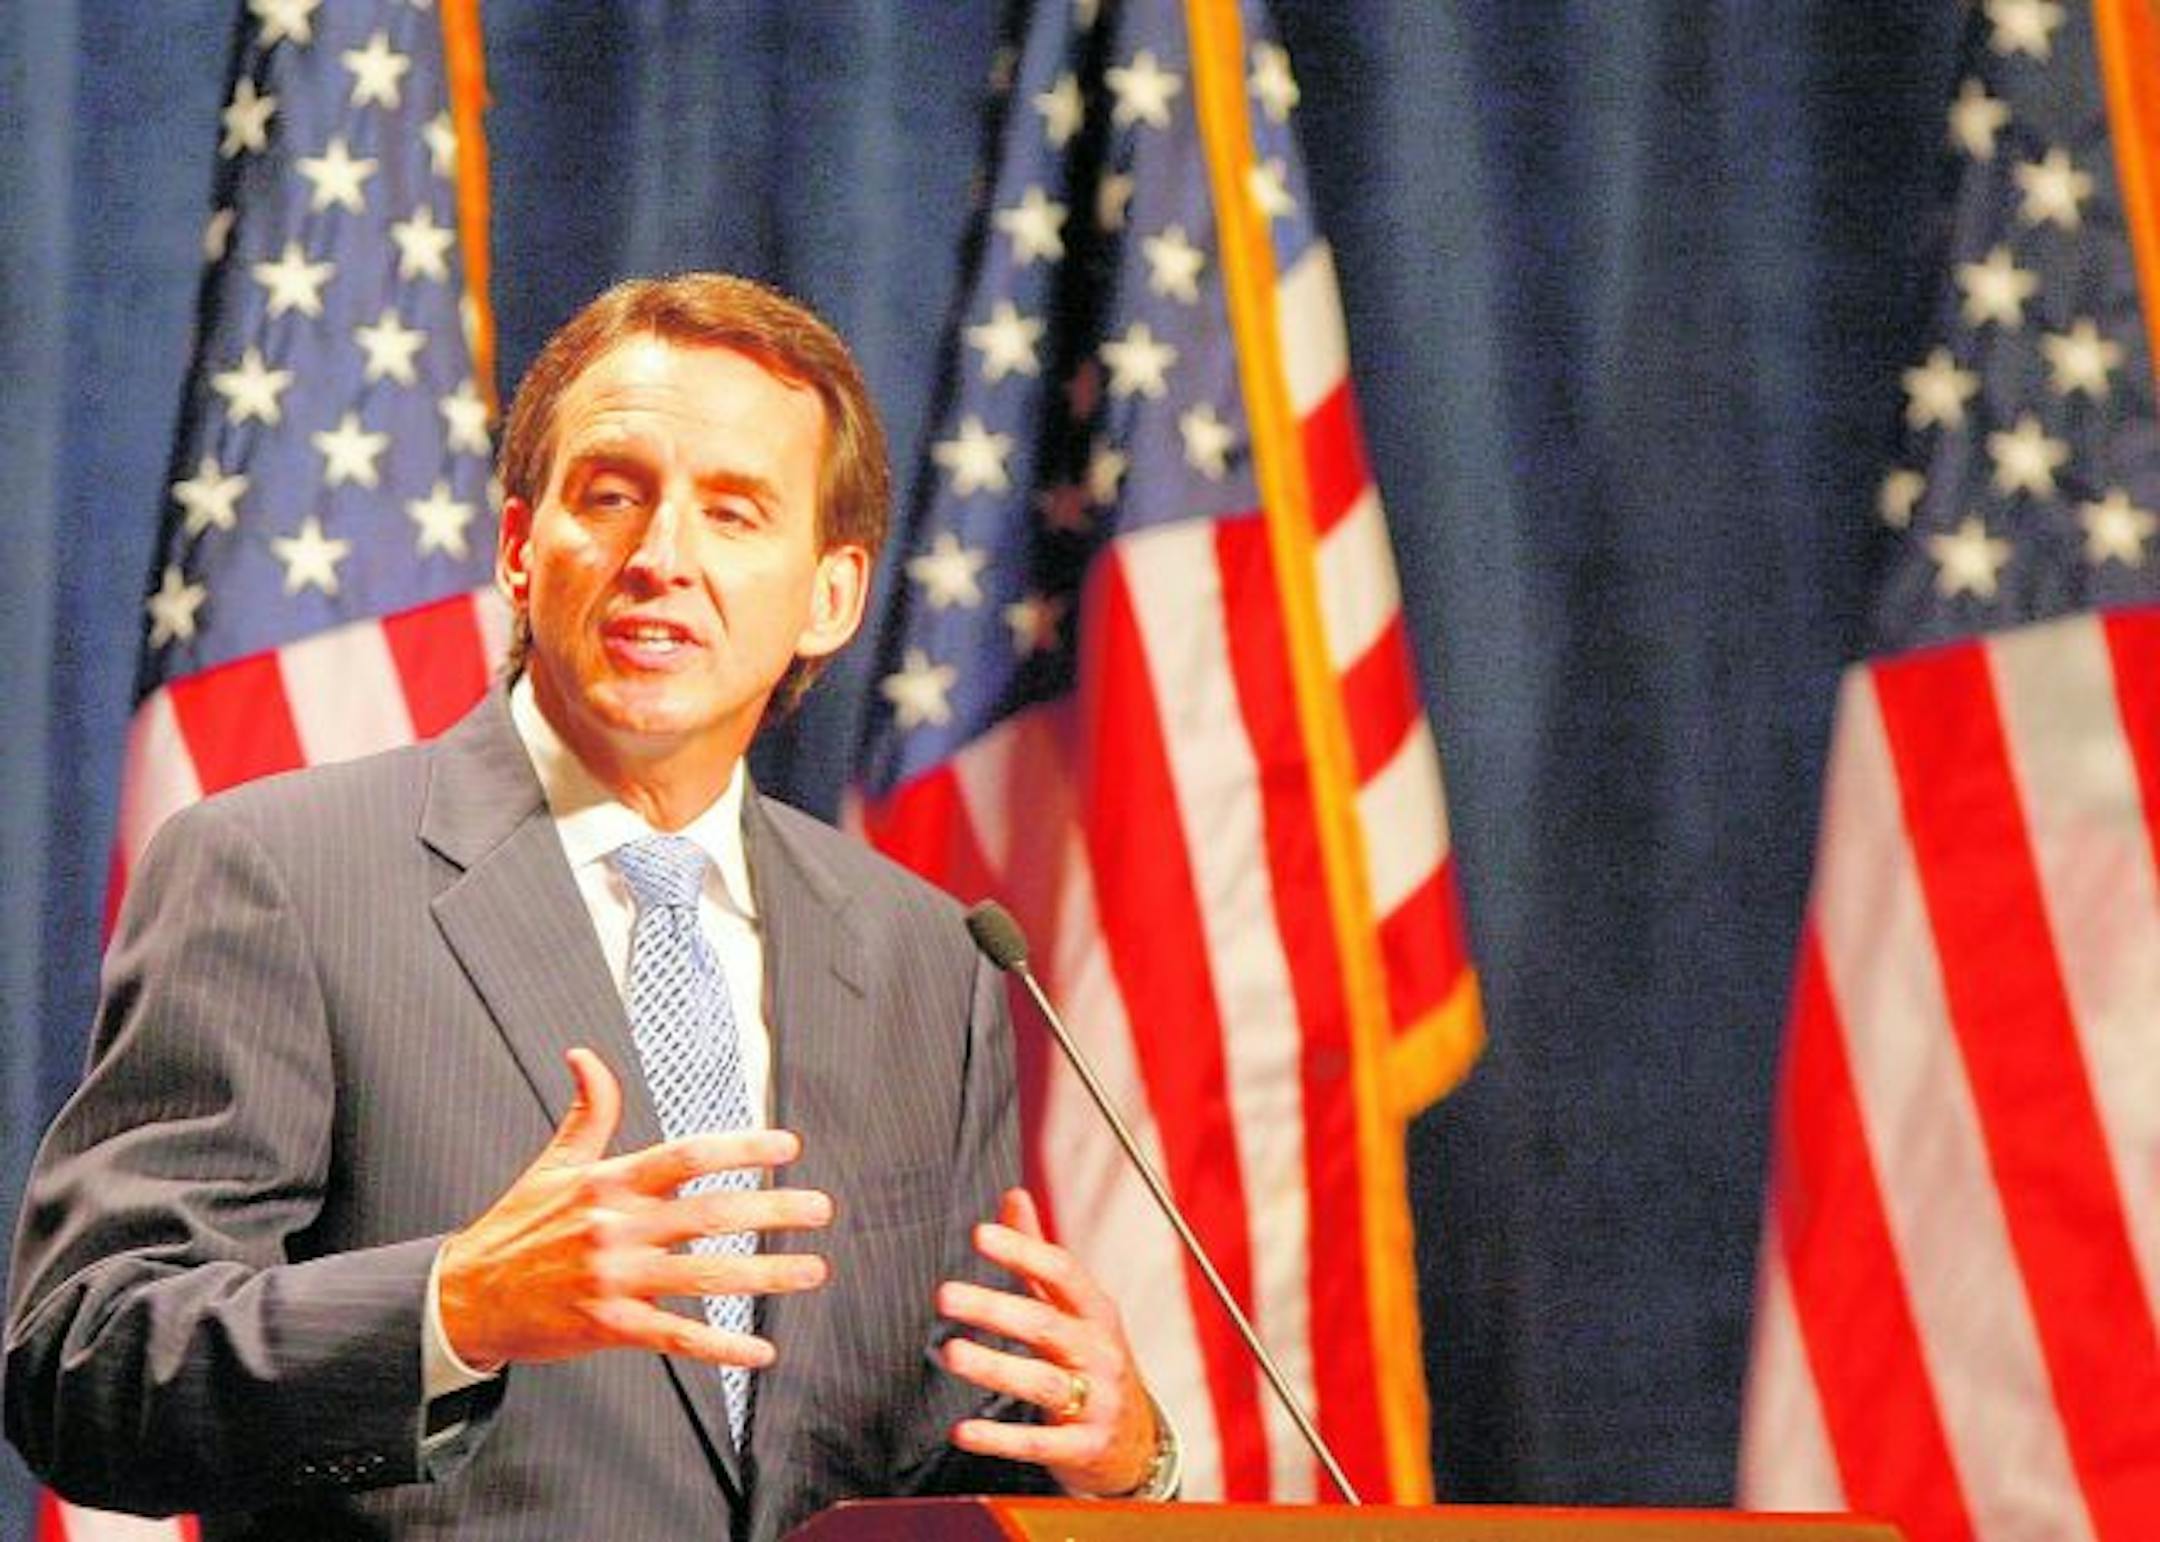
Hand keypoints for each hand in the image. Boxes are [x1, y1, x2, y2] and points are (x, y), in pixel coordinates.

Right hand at [437, 1047, 831, 1370]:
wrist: (465, 1298)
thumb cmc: (515, 1228)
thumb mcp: (552, 1164)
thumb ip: (586, 1111)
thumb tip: (585, 1056)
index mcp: (608, 1183)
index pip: (687, 1156)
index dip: (741, 1149)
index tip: (786, 1146)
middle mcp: (615, 1228)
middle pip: (709, 1214)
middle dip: (772, 1210)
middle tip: (820, 1209)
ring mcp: (613, 1279)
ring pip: (704, 1275)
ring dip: (765, 1275)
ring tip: (811, 1270)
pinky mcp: (608, 1327)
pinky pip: (676, 1336)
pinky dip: (722, 1345)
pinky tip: (761, 1348)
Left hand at [935, 1188, 1158, 1496]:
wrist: (1136, 1443)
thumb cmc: (1093, 1361)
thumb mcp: (1075, 1308)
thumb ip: (1038, 1256)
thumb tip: (1012, 1195)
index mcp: (1096, 1312)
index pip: (1062, 1273)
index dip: (1022, 1251)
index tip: (979, 1234)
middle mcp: (1099, 1352)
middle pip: (1045, 1325)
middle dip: (994, 1308)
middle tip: (944, 1294)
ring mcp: (1096, 1401)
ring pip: (1043, 1382)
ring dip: (994, 1367)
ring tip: (951, 1352)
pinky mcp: (1084, 1447)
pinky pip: (1039, 1443)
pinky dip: (999, 1438)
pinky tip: (962, 1430)